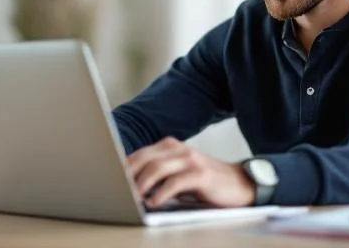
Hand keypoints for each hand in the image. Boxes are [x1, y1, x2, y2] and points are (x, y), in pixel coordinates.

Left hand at [126, 137, 255, 207]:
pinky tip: (154, 203)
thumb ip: (157, 174)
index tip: (110, 183)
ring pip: (156, 169)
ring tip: (133, 199)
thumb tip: (128, 186)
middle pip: (143, 159)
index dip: (122, 169)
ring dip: (141, 186)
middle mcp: (178, 149)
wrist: (238, 183)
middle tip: (117, 193)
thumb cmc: (203, 182)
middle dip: (128, 177)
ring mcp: (190, 159)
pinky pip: (175, 182)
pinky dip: (161, 193)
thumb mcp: (177, 173)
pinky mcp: (200, 174)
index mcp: (169, 146)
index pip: (138, 155)